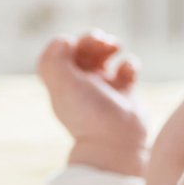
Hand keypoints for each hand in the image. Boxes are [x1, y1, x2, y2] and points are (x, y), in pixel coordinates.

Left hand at [38, 32, 148, 175]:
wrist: (117, 144)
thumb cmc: (89, 115)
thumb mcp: (64, 85)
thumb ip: (54, 60)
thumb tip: (64, 40)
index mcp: (63, 84)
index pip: (59, 53)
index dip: (67, 42)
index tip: (74, 44)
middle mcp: (81, 86)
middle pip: (83, 51)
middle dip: (92, 40)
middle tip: (102, 41)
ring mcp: (103, 90)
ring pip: (104, 57)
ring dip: (110, 46)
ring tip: (115, 47)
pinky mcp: (124, 95)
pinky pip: (127, 70)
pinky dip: (129, 64)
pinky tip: (128, 72)